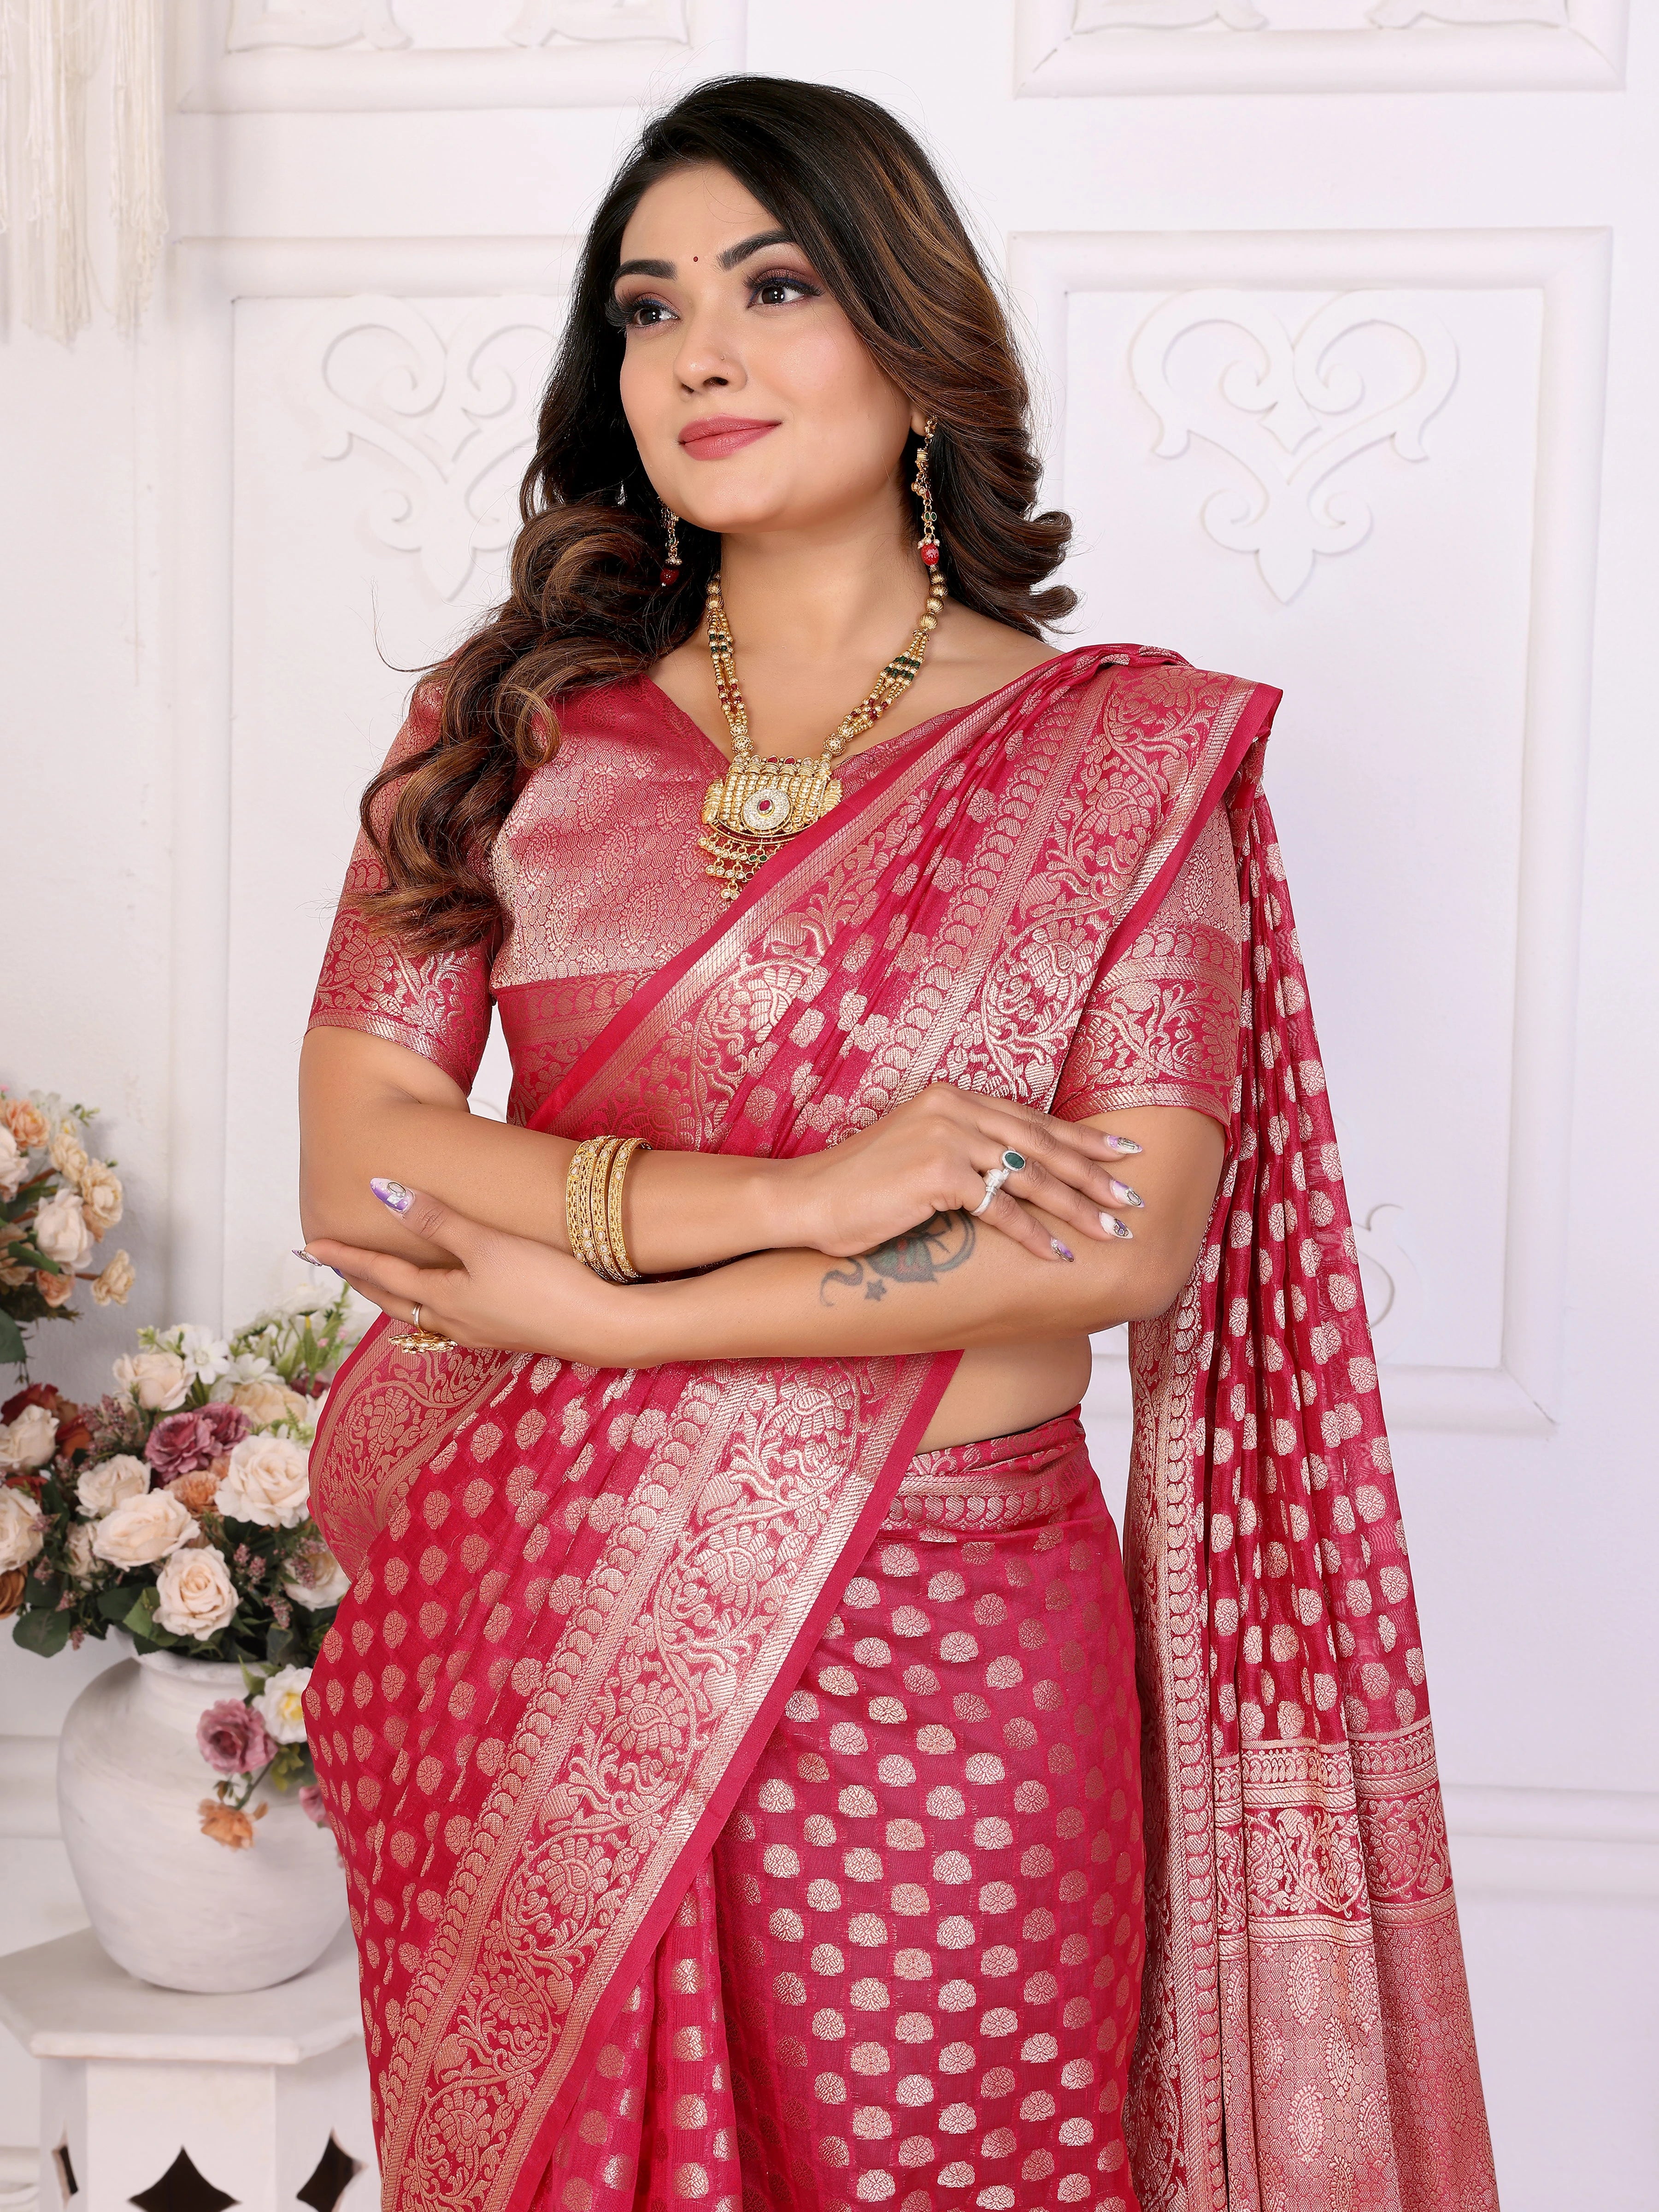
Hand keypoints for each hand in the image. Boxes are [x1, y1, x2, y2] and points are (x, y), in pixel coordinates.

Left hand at [302, 1184, 636, 1365]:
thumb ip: (437, 1220)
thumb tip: (383, 1193)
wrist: (603, 1327)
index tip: (311, 1245)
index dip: (345, 1257)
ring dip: (396, 1295)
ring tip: (382, 1278)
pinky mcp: (506, 1331)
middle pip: (394, 1301)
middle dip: (363, 1281)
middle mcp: (454, 1322)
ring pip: (421, 1313)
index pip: (381, 1274)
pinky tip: (445, 1297)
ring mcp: (481, 1331)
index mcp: (443, 1299)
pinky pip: (449, 1318)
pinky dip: (430, 1303)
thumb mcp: (487, 1245)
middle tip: (338, 1263)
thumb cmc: (546, 1283)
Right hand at [774, 1083, 1145, 1264]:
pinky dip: (1035, 1234)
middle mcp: (955, 1108)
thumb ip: (966, 1150)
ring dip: (1078, 1207)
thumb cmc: (861, 1188)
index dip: (1082, 1137)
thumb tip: (1016, 1174)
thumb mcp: (920, 1154)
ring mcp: (947, 1137)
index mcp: (953, 1097)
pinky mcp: (939, 1173)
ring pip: (1031, 1177)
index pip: (1032, 1119)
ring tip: (1114, 1230)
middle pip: (1042, 1145)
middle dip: (1094, 1174)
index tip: (1123, 1152)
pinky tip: (1062, 1254)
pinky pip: (1002, 1209)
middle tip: (1134, 1198)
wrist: (805, 1201)